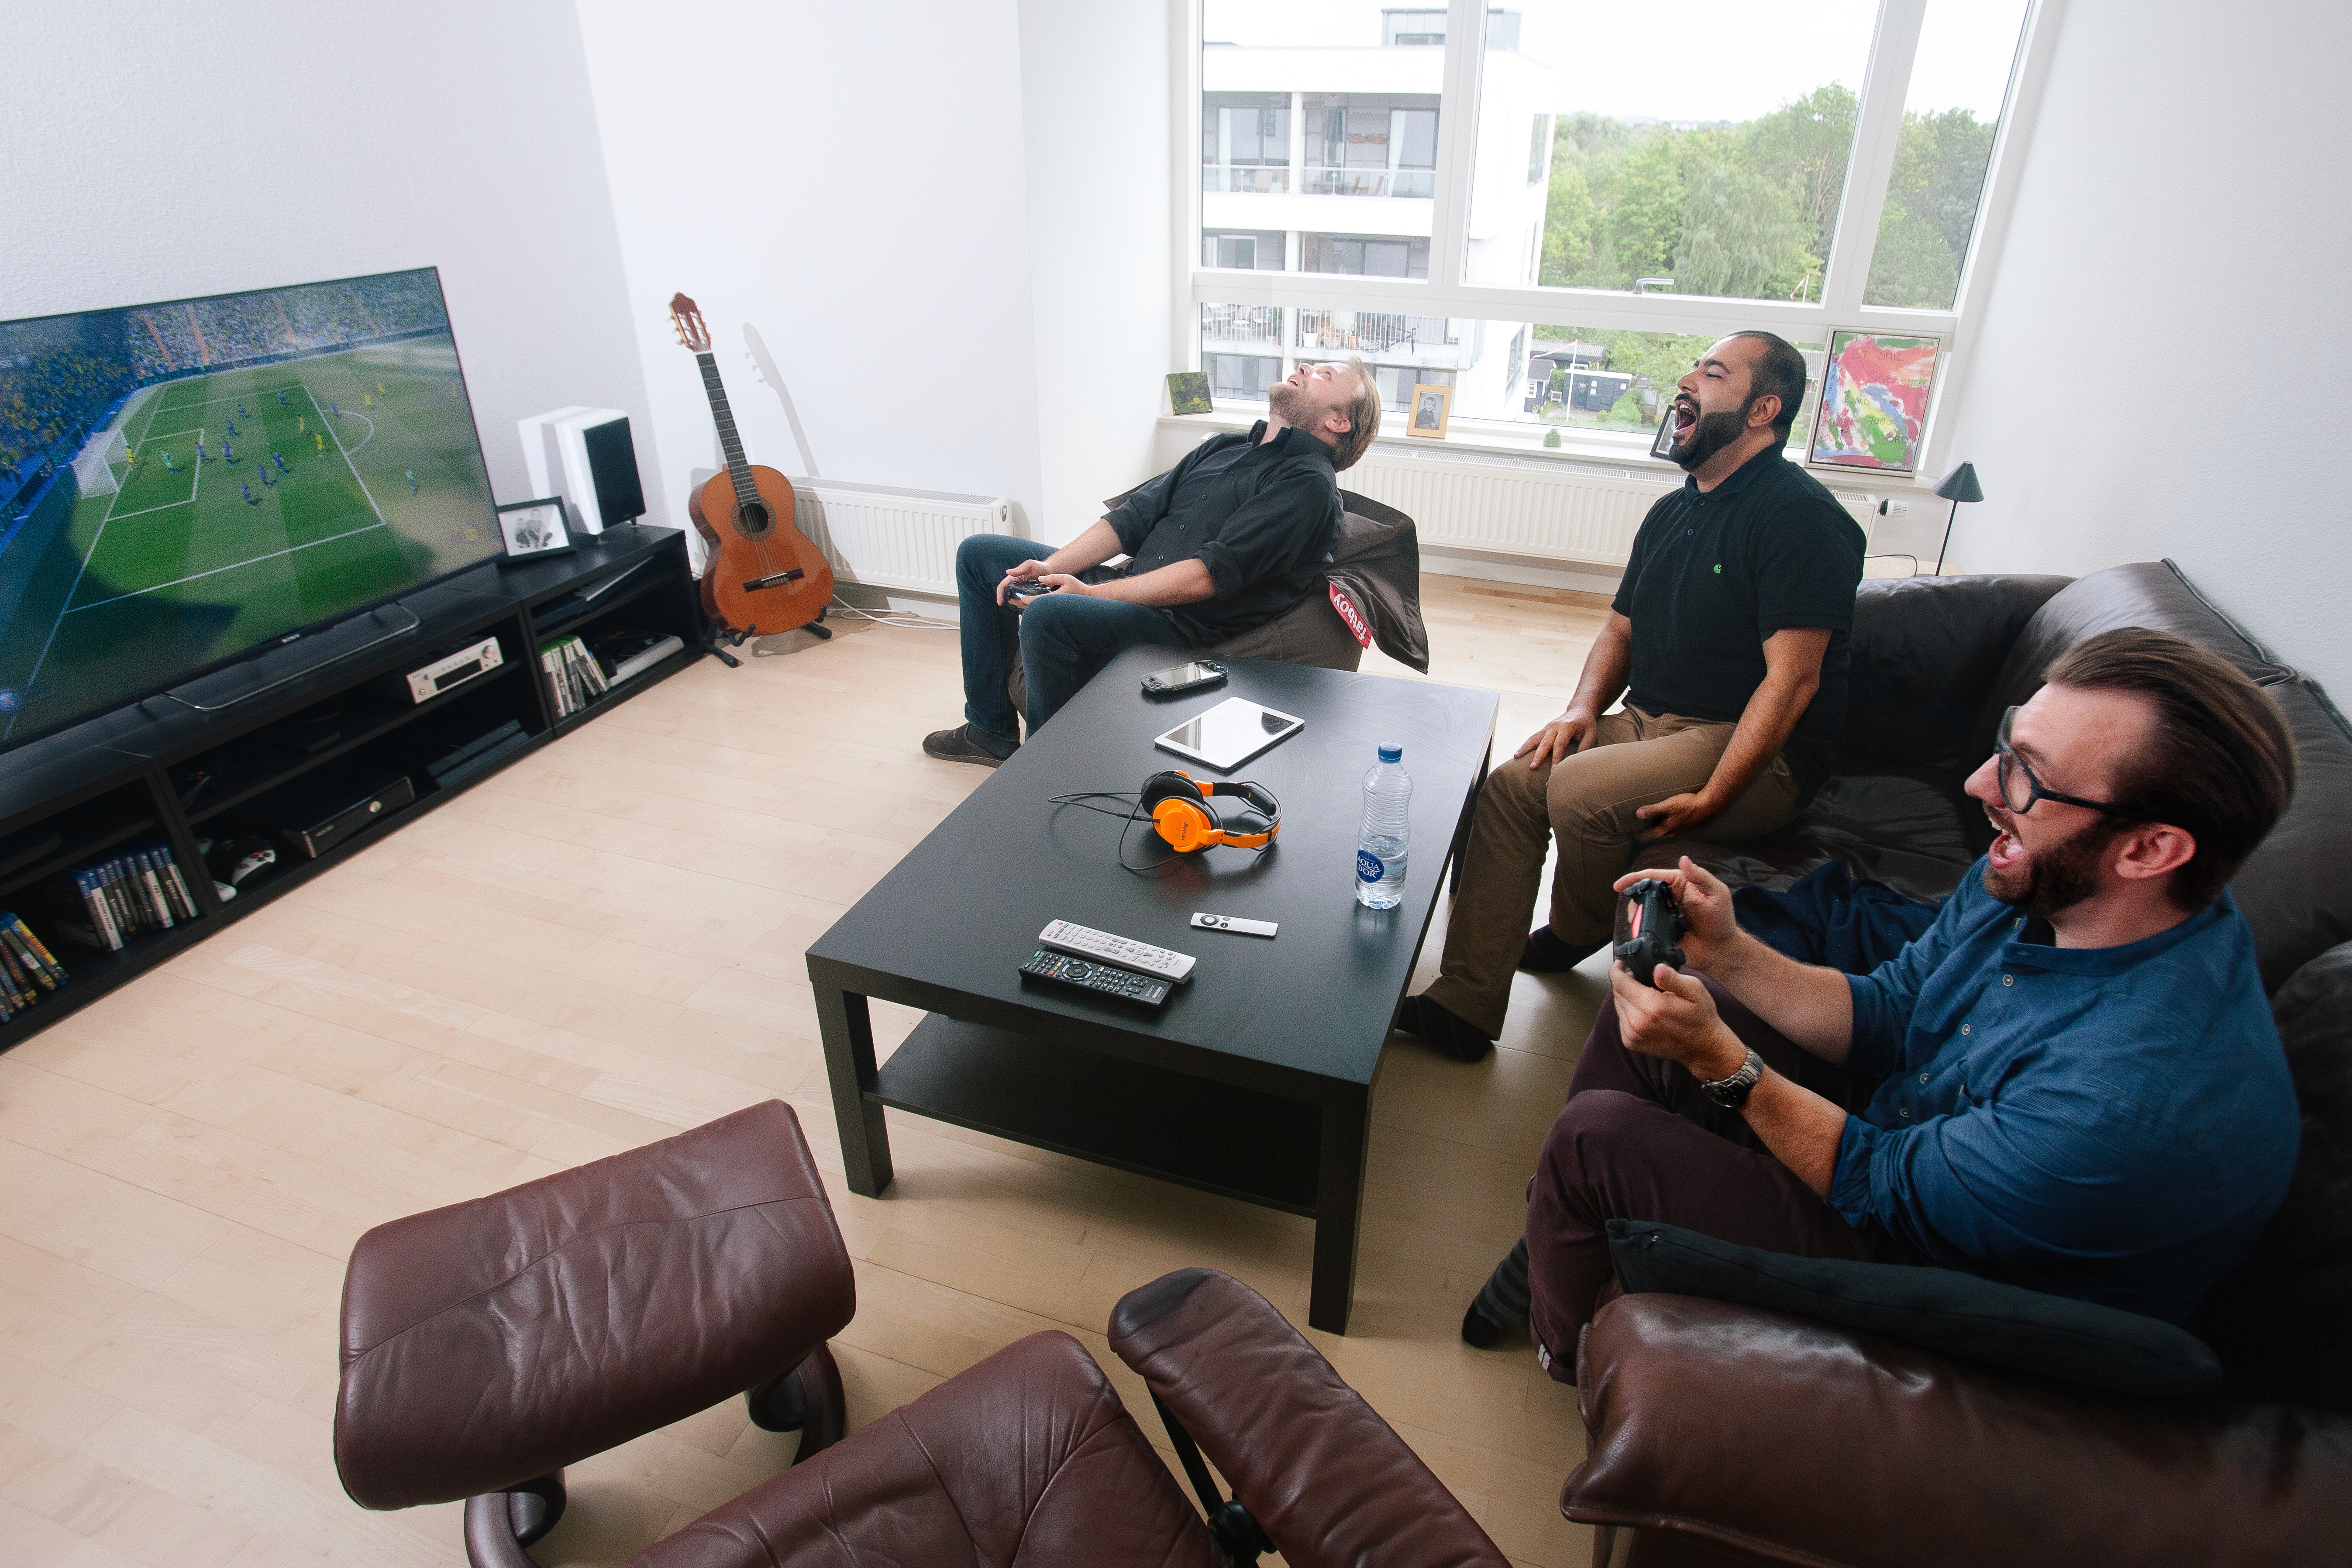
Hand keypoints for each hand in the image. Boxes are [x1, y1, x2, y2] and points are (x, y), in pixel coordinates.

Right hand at [995, 560, 1054, 605]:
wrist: (1052, 571)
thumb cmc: (1041, 566)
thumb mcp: (1030, 565)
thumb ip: (1020, 569)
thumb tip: (1008, 572)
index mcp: (1014, 578)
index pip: (1003, 586)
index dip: (1000, 594)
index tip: (1000, 603)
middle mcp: (1017, 585)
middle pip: (1008, 596)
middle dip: (1011, 601)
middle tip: (1019, 602)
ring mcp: (1023, 591)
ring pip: (1017, 601)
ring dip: (1019, 604)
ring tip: (1027, 602)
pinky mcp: (1030, 595)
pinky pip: (1025, 602)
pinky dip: (1026, 605)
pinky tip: (1032, 604)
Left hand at [1000, 570, 1087, 607]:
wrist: (1087, 597)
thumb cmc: (1077, 587)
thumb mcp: (1066, 578)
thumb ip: (1052, 577)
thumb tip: (1040, 578)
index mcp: (1053, 598)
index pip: (1036, 600)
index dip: (1025, 599)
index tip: (1018, 596)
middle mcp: (1051, 605)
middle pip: (1033, 607)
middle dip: (1021, 604)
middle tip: (1011, 601)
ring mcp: (1052, 608)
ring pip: (1036, 609)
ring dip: (1025, 606)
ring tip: (1015, 602)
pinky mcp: (1053, 609)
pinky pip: (1040, 609)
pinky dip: (1032, 607)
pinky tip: (1026, 603)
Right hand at [1515, 710, 1598, 767]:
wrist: (1579, 710)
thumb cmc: (1586, 724)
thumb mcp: (1591, 734)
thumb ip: (1585, 747)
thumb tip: (1576, 762)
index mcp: (1566, 727)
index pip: (1559, 744)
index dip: (1556, 757)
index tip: (1554, 769)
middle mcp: (1554, 726)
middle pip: (1544, 742)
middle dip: (1538, 755)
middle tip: (1532, 767)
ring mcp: (1548, 727)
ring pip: (1534, 738)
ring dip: (1525, 748)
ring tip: (1515, 757)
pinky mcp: (1544, 729)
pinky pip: (1533, 737)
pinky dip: (1525, 745)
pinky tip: (1518, 753)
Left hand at [1609, 959, 1746, 1080]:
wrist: (1703, 1047)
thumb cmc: (1700, 1016)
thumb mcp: (1694, 990)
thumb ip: (1672, 978)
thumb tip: (1657, 968)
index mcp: (1651, 1007)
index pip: (1620, 983)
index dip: (1618, 970)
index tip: (1621, 964)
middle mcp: (1638, 1022)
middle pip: (1617, 994)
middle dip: (1625, 983)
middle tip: (1640, 979)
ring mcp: (1633, 1035)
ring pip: (1618, 1006)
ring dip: (1627, 998)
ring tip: (1645, 995)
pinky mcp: (1631, 1043)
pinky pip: (1621, 1020)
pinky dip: (1629, 1012)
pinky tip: (1645, 1011)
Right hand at [1613, 855, 1738, 969]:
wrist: (1720, 950)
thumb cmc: (1722, 920)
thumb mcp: (1717, 894)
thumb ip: (1700, 876)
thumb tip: (1684, 859)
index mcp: (1680, 883)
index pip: (1653, 876)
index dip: (1634, 878)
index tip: (1618, 885)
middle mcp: (1669, 897)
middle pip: (1643, 892)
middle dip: (1632, 900)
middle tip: (1632, 913)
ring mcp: (1664, 914)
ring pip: (1641, 910)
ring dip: (1636, 916)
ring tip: (1638, 925)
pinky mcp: (1661, 931)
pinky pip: (1646, 927)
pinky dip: (1639, 929)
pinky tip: (1640, 933)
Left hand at [1633, 791, 1720, 841]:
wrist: (1709, 806)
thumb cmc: (1688, 804)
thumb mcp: (1668, 805)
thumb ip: (1652, 810)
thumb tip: (1637, 814)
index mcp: (1664, 831)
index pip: (1644, 838)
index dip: (1635, 834)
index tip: (1629, 829)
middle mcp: (1670, 835)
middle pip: (1652, 837)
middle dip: (1643, 833)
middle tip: (1635, 826)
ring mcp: (1678, 833)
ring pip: (1661, 834)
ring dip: (1653, 829)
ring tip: (1646, 822)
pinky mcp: (1684, 828)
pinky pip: (1669, 830)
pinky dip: (1662, 826)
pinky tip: (1662, 819)